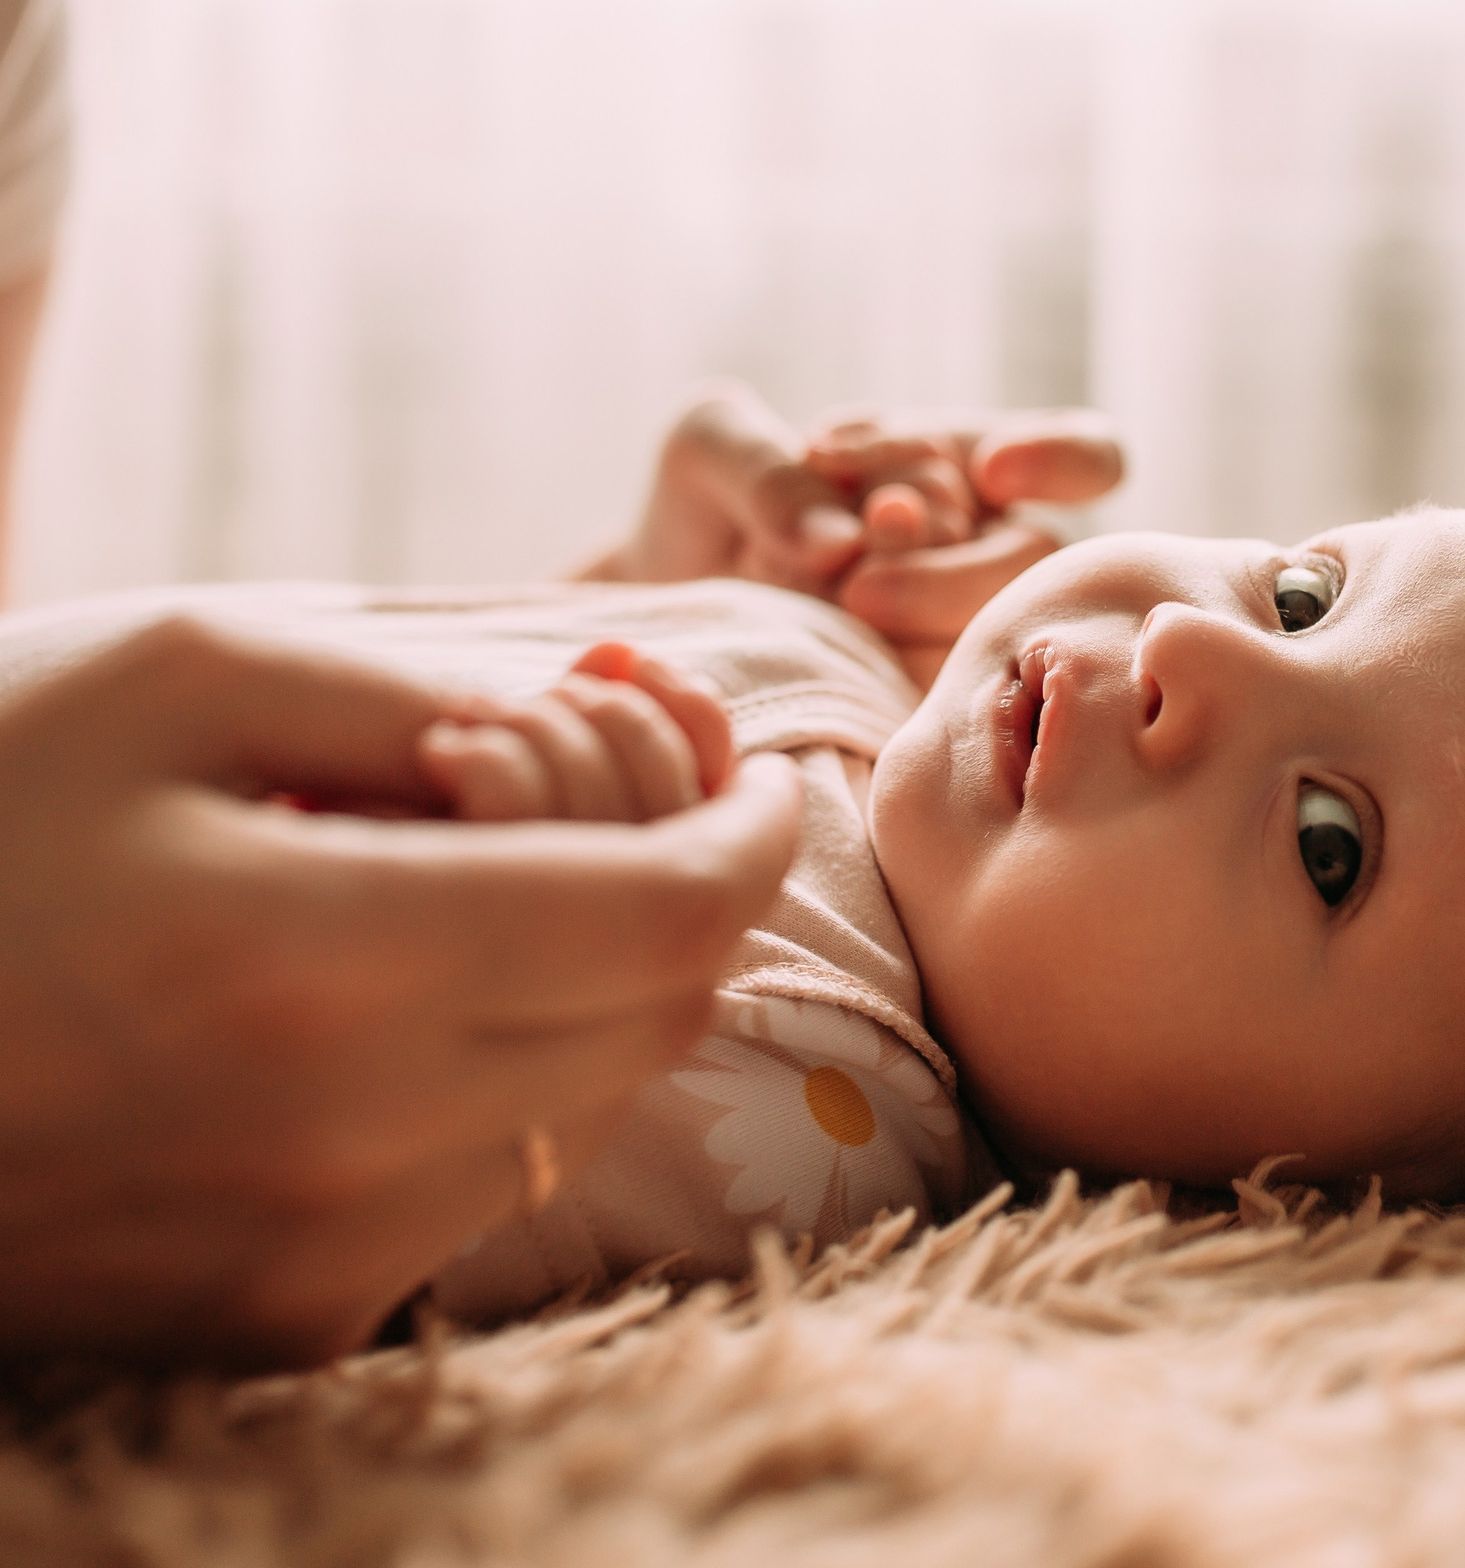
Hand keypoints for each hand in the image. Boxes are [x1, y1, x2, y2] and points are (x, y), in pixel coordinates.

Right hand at [0, 619, 801, 1368]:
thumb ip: (433, 690)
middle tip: (632, 795)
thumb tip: (642, 720)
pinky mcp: (273, 1323)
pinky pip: (483, 1187)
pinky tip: (401, 995)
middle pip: (654, 1014)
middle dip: (685, 891)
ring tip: (490, 881)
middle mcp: (326, 1144)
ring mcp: (302, 1260)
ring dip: (598, 985)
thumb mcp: (177, 671)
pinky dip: (503, 1077)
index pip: (667, 918)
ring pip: (587, 1103)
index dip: (748, 832)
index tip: (758, 770)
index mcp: (305, 960)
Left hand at [589, 381, 1123, 687]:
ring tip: (840, 611)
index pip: (1085, 457)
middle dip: (952, 568)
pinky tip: (842, 668)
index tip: (993, 473)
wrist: (667, 627)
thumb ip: (761, 463)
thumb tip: (838, 544)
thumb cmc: (708, 516)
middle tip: (857, 583)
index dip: (1063, 459)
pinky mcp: (942, 718)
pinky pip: (965, 720)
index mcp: (971, 468)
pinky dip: (901, 686)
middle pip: (1040, 558)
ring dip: (926, 621)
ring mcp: (976, 640)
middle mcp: (991, 554)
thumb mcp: (709, 451)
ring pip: (1010, 639)